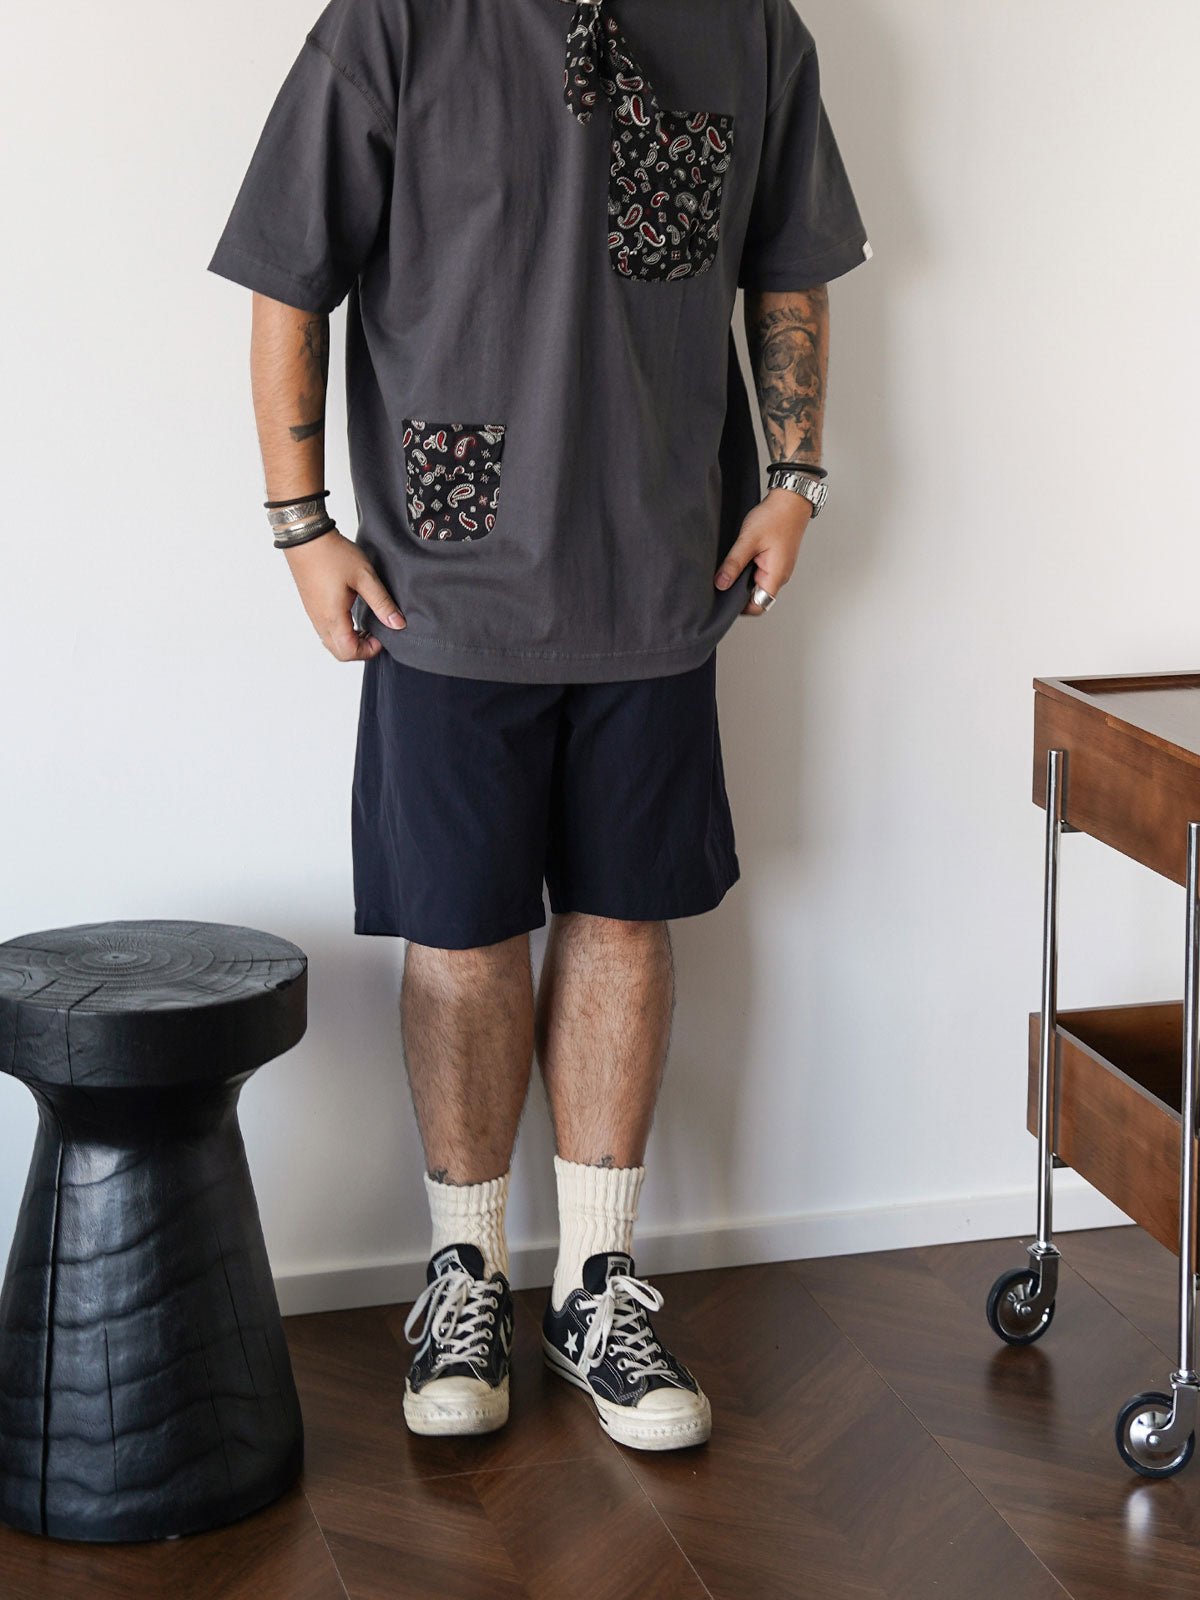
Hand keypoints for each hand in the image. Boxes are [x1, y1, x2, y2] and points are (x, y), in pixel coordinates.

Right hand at [283, 529, 405, 660]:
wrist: (306, 536)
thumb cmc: (331, 554)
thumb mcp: (364, 577)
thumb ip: (382, 603)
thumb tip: (397, 624)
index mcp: (332, 617)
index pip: (349, 652)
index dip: (369, 650)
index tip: (382, 635)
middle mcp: (320, 620)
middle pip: (339, 652)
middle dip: (360, 649)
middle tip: (376, 634)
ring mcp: (313, 613)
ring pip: (331, 641)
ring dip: (350, 640)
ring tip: (367, 624)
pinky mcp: (311, 605)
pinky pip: (326, 629)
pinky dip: (341, 631)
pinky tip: (353, 615)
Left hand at [714, 489, 812, 615]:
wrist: (791, 499)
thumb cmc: (776, 517)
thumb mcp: (748, 540)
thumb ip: (733, 564)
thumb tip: (720, 584)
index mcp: (776, 576)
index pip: (758, 606)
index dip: (741, 608)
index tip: (723, 600)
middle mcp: (780, 576)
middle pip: (757, 597)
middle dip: (738, 593)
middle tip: (721, 582)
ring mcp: (779, 567)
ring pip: (757, 584)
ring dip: (742, 580)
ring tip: (729, 568)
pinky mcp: (776, 559)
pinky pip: (760, 572)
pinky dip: (748, 570)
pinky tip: (738, 559)